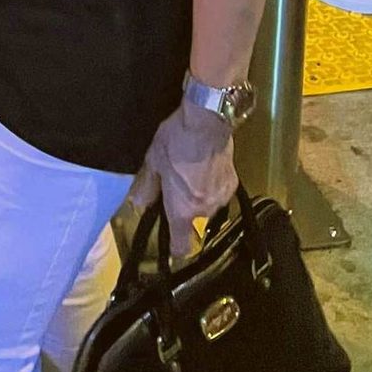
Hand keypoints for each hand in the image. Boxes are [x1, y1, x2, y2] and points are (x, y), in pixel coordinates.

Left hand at [129, 99, 237, 257]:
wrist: (207, 121)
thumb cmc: (176, 141)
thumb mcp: (153, 161)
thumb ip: (146, 187)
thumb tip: (138, 204)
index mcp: (181, 209)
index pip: (181, 245)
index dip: (175, 250)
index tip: (171, 248)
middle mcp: (204, 210)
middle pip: (192, 221)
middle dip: (184, 208)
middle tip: (175, 186)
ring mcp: (221, 198)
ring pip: (206, 206)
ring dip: (198, 196)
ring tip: (191, 172)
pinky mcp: (233, 185)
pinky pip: (218, 193)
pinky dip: (211, 186)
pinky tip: (205, 168)